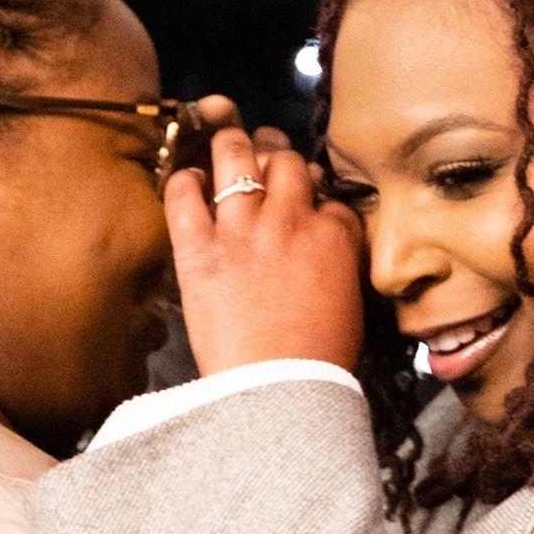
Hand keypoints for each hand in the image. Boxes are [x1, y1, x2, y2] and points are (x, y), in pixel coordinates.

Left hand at [162, 122, 369, 375]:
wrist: (276, 390)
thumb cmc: (319, 359)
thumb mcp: (350, 300)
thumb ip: (340, 259)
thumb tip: (327, 240)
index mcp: (333, 236)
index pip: (328, 194)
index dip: (317, 191)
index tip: (309, 199)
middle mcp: (289, 220)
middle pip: (286, 162)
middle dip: (278, 154)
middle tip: (267, 156)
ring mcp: (241, 230)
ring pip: (237, 157)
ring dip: (232, 144)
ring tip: (228, 143)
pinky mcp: (198, 249)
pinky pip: (183, 196)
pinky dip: (184, 181)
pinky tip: (189, 180)